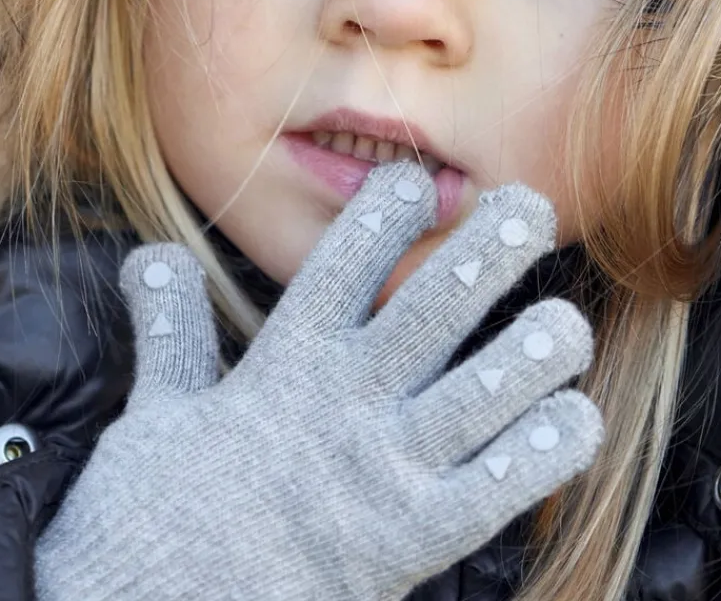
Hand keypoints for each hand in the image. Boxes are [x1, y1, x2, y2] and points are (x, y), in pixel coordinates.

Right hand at [35, 161, 603, 600]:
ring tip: (567, 321)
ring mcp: (383, 472)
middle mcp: (343, 404)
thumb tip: (147, 258)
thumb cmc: (153, 518)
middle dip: (490, 252)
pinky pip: (497, 488)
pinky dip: (544, 450)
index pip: (342, 264)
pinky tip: (572, 418)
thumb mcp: (154, 411)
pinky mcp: (412, 542)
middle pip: (433, 308)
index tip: (416, 179)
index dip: (383, 212)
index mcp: (282, 365)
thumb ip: (169, 328)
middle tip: (533, 207)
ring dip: (535, 350)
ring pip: (482, 391)